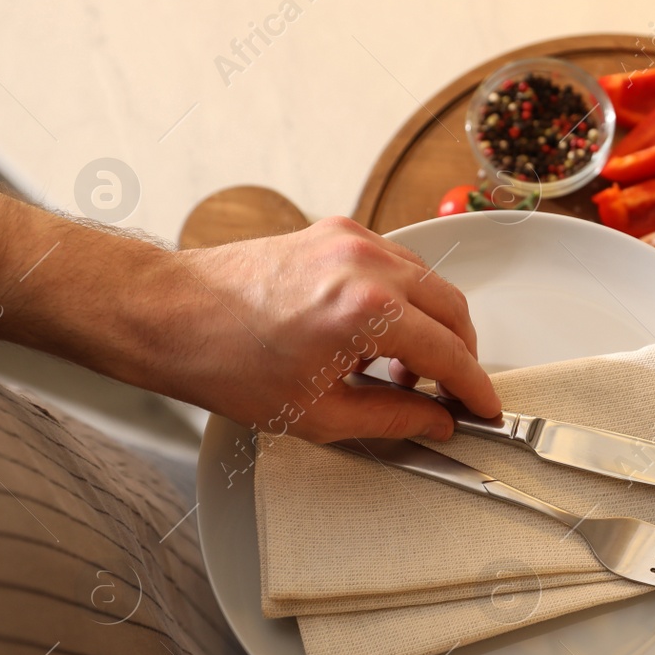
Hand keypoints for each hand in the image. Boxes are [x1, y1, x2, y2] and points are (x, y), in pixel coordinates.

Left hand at [0, 174, 499, 443]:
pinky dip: (405, 299)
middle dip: (460, 355)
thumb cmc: (224, 361)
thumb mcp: (318, 415)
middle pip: (453, 309)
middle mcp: (367, 265)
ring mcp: (352, 240)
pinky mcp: (335, 231)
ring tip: (404, 371)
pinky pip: (397, 264)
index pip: (450, 353)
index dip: (475, 388)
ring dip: (433, 326)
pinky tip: (379, 335)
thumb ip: (393, 419)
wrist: (169, 314)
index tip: (485, 410)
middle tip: (450, 396)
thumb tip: (435, 423)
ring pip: (429, 283)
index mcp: (367, 312)